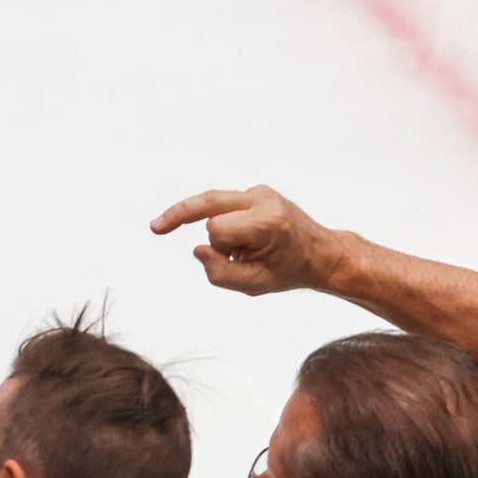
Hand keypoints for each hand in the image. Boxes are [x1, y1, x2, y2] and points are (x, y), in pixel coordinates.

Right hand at [150, 186, 347, 295]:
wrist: (321, 254)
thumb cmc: (290, 270)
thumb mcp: (255, 284)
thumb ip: (220, 273)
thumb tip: (198, 249)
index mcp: (267, 221)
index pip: (216, 228)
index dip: (219, 248)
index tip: (238, 259)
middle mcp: (264, 199)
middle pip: (208, 203)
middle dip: (183, 215)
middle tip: (156, 227)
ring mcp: (260, 193)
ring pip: (214, 205)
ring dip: (218, 230)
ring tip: (239, 250)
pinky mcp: (257, 193)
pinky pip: (223, 206)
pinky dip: (225, 224)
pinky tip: (240, 240)